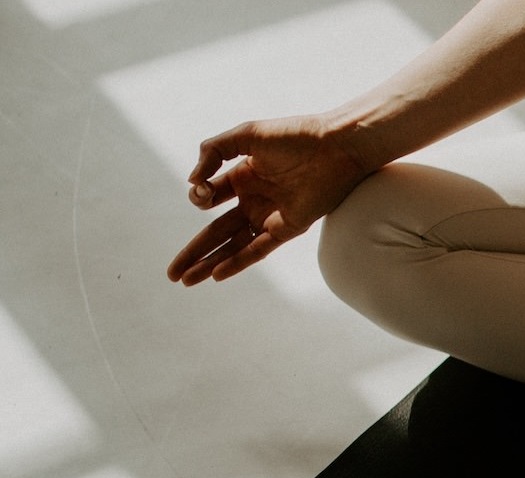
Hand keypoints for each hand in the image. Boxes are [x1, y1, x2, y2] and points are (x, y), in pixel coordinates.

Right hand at [167, 114, 374, 284]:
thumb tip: (192, 182)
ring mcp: (271, 216)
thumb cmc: (296, 136)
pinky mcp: (288, 227)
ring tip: (184, 280)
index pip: (210, 196)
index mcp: (244, 176)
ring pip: (234, 246)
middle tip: (171, 272)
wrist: (337, 146)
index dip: (199, 196)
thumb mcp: (246, 135)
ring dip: (209, 263)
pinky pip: (258, 250)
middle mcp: (256, 200)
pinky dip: (237, 262)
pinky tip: (216, 274)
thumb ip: (213, 151)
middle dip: (193, 251)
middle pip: (217, 232)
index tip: (202, 188)